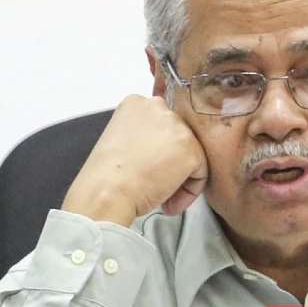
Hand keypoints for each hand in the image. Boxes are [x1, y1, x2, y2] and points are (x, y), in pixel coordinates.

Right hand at [61, 94, 207, 226]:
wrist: (106, 192)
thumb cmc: (106, 176)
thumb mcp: (120, 140)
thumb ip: (143, 136)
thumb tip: (162, 150)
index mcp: (136, 103)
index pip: (161, 124)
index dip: (157, 151)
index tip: (147, 168)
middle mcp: (159, 107)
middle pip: (179, 137)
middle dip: (171, 163)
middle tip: (155, 183)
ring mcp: (177, 127)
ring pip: (192, 154)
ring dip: (180, 179)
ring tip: (162, 197)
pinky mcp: (190, 149)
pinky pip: (201, 173)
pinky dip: (189, 192)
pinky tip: (169, 202)